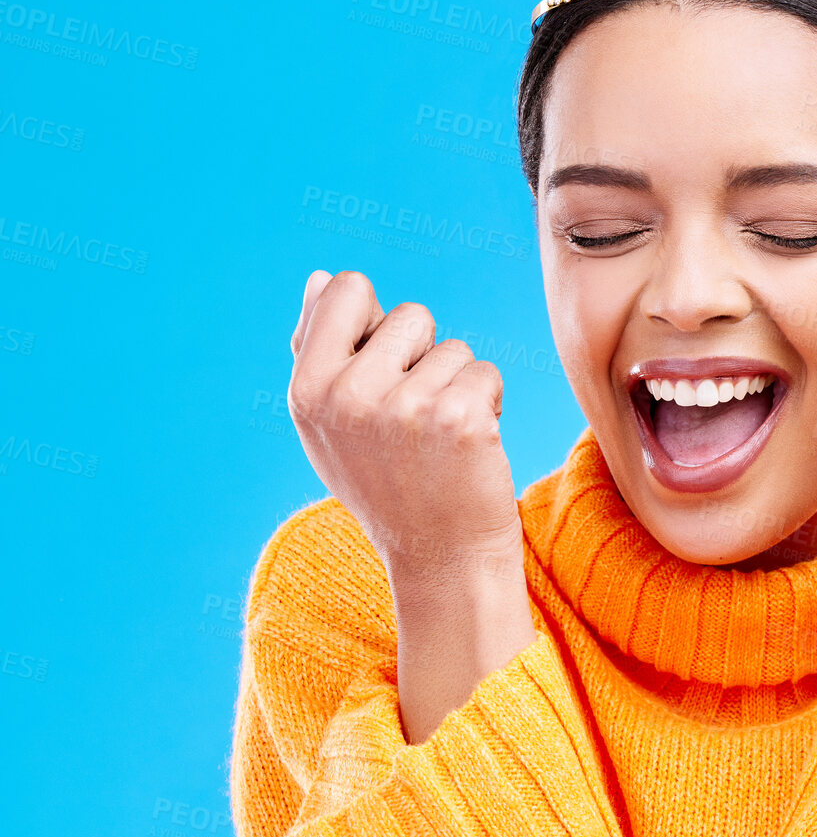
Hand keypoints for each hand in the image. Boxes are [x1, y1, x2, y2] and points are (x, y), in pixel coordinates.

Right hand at [288, 269, 535, 741]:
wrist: (441, 559)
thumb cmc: (389, 485)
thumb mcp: (334, 424)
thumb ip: (322, 349)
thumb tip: (319, 277)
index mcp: (307, 390)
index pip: (346, 288)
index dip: (377, 322)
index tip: (383, 371)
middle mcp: (348, 395)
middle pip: (410, 315)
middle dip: (424, 358)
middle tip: (415, 423)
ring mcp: (404, 406)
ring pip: (454, 348)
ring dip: (458, 385)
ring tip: (441, 441)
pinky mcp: (459, 417)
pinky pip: (486, 372)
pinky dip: (488, 403)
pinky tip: (470, 448)